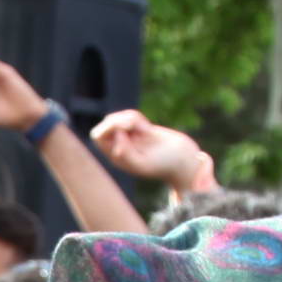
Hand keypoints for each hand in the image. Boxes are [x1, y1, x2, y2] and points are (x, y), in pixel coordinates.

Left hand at [87, 109, 213, 191]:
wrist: (183, 159)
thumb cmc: (163, 164)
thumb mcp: (142, 164)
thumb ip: (124, 153)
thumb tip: (117, 134)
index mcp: (116, 157)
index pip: (98, 136)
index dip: (107, 128)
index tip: (125, 131)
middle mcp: (120, 147)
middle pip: (106, 124)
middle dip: (119, 119)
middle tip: (134, 124)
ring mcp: (130, 137)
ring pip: (119, 117)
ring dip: (131, 118)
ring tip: (147, 129)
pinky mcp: (140, 130)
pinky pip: (131, 116)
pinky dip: (139, 118)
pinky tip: (149, 129)